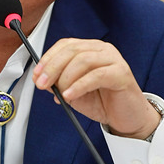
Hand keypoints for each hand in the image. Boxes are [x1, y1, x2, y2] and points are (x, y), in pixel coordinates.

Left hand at [32, 38, 159, 138]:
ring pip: (83, 60)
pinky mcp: (122, 74)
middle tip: (42, 84)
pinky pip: (96, 75)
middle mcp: (102, 50)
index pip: (65, 45)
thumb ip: (58, 83)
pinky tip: (70, 95)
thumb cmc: (102, 102)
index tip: (37, 74)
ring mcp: (114, 60)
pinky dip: (79, 85)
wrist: (126, 118)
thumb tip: (41, 79)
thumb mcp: (74, 92)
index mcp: (90, 50)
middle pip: (72, 50)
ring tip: (61, 93)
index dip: (48, 58)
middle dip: (52, 67)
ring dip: (66, 78)